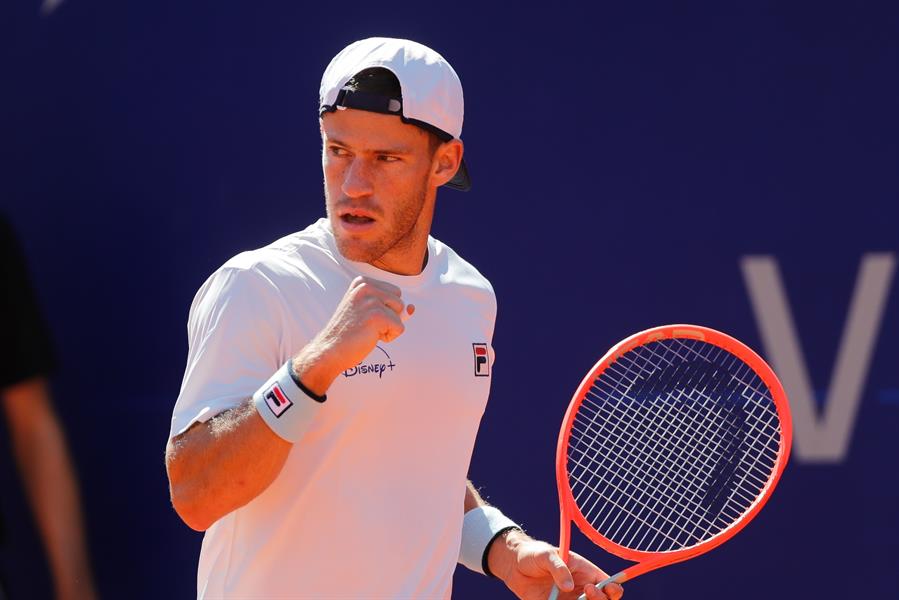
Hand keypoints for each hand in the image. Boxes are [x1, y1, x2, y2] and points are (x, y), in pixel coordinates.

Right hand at [292, 276, 413, 393]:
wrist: (330, 350)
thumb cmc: (349, 332)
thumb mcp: (368, 311)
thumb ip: (392, 306)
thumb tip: (412, 308)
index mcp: (362, 282)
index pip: (394, 293)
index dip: (385, 309)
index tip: (364, 317)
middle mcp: (366, 287)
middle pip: (400, 302)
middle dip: (390, 317)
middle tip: (366, 325)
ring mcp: (371, 300)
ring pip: (400, 315)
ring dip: (389, 327)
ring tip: (367, 331)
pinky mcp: (377, 315)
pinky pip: (400, 327)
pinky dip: (389, 337)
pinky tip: (370, 337)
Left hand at [489, 531, 623, 599]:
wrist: (514, 565)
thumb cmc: (534, 554)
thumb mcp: (546, 555)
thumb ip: (559, 568)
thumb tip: (569, 587)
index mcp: (586, 572)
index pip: (609, 584)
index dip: (613, 589)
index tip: (603, 588)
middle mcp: (581, 589)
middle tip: (586, 592)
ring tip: (566, 597)